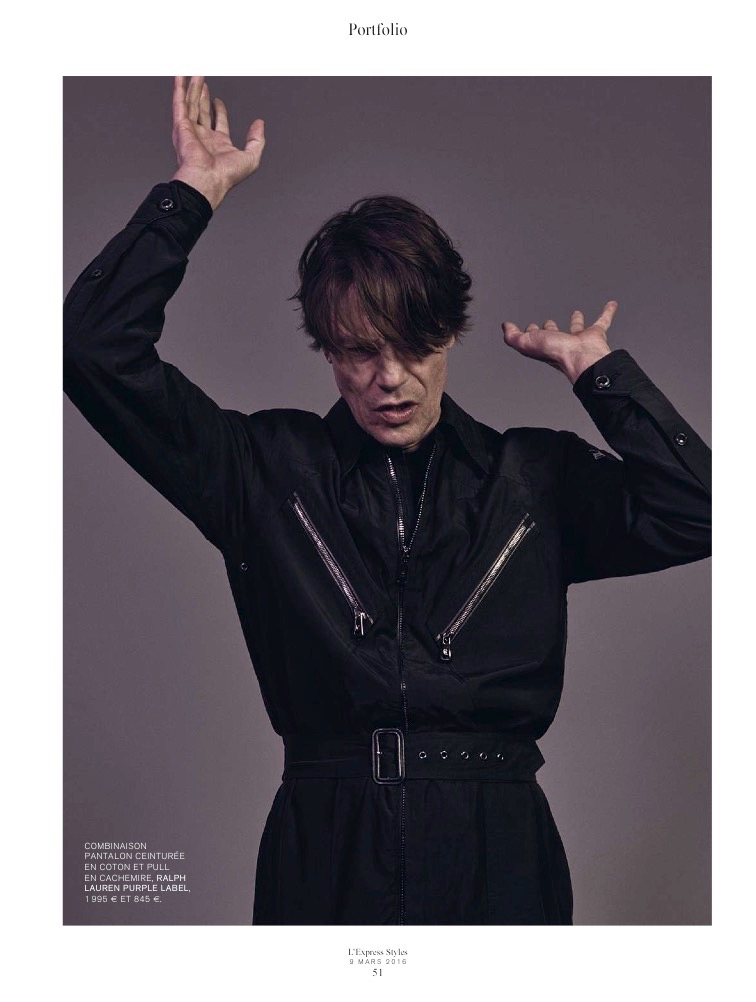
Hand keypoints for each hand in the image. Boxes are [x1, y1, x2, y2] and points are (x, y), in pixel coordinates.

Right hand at [171, 76, 265, 210]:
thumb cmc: (227, 175)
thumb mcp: (251, 157)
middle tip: (202, 80)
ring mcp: (191, 132)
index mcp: (218, 144)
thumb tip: (260, 123)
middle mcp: (203, 137)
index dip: (220, 110)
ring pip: (191, 104)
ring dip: (192, 88)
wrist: (208, 179)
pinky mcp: (181, 127)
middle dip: (202, 95)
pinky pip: (179, 104)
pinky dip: (179, 90)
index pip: (218, 122)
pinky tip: (180, 77)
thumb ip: (257, 140)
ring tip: (195, 72)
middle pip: (202, 110)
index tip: (218, 100)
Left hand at [502, 301, 616, 383]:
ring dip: (577, 321)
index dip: (531, 331)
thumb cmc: (556, 353)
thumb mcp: (526, 343)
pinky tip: (611, 304)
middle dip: (551, 328)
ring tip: (576, 313)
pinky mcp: (596, 335)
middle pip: (555, 334)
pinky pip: (603, 320)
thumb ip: (513, 336)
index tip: (529, 326)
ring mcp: (580, 340)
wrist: (582, 357)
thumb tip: (505, 327)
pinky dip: (607, 312)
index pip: (536, 338)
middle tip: (548, 322)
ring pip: (577, 328)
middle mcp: (562, 344)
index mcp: (546, 346)